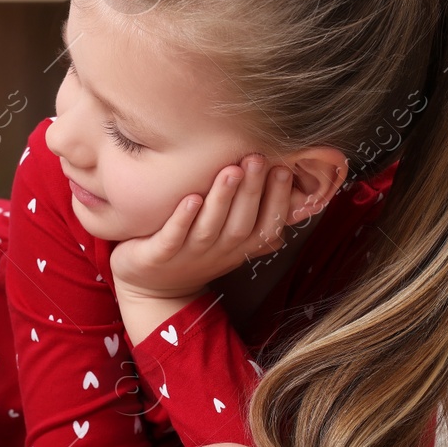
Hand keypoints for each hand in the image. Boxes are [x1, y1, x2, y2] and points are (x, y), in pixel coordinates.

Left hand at [110, 153, 300, 302]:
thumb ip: (255, 220)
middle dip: (252, 191)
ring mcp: (188, 255)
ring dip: (222, 199)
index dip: (278, 201)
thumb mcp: (229, 242)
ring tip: (232, 170)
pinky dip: (182, 219)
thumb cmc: (194, 252)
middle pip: (241, 224)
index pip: (266, 226)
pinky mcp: (158, 256)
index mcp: (237, 247)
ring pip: (209, 227)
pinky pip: (172, 238)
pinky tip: (191, 198)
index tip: (283, 168)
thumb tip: (296, 192)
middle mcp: (217, 252)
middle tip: (257, 158)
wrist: (151, 288)